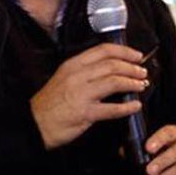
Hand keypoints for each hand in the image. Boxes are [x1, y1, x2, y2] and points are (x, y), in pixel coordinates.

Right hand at [30, 43, 147, 149]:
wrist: (33, 124)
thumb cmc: (49, 104)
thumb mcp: (64, 78)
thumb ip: (85, 72)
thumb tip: (109, 69)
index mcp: (73, 65)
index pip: (103, 50)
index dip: (124, 51)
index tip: (136, 55)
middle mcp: (77, 76)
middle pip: (112, 65)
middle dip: (132, 68)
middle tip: (142, 72)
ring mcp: (81, 94)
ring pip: (114, 81)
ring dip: (132, 83)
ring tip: (141, 85)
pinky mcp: (85, 113)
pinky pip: (112, 108)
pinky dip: (127, 107)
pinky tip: (135, 106)